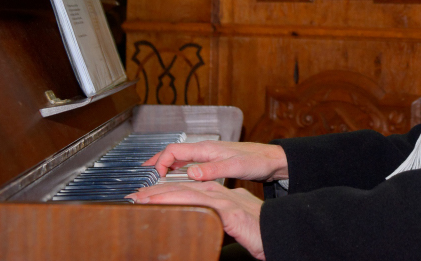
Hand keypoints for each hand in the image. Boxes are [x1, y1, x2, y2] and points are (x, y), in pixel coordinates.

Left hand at [129, 181, 265, 258]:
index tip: (149, 197)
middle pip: (186, 188)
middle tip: (136, 195)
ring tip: (141, 198)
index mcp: (225, 198)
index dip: (170, 192)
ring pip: (189, 193)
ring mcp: (227, 201)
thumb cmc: (262, 233)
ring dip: (163, 194)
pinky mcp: (231, 212)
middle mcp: (224, 195)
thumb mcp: (237, 225)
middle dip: (159, 191)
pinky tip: (166, 204)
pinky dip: (180, 201)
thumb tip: (207, 225)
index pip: (192, 191)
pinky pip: (200, 204)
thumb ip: (222, 220)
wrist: (285, 233)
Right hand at [142, 141, 288, 181]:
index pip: (174, 150)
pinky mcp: (214, 160)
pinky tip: (177, 175)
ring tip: (154, 174)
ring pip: (181, 156)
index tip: (155, 177)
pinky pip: (189, 161)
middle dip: (157, 160)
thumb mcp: (235, 167)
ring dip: (166, 163)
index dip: (160, 161)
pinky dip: (177, 166)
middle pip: (174, 151)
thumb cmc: (256, 161)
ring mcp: (209, 154)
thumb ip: (212, 170)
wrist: (271, 160)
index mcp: (206, 148)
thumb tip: (190, 173)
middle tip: (143, 172)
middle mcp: (205, 149)